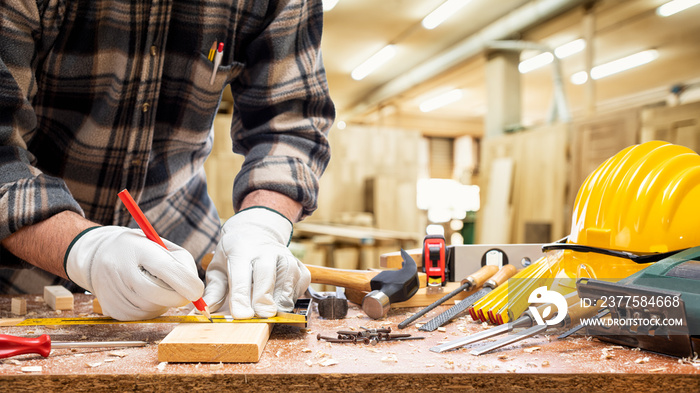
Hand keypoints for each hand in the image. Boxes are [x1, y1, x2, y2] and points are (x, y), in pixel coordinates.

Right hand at [65, 226, 203, 320]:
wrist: (99, 258)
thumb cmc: (140, 250)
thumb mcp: (160, 245)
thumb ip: (181, 263)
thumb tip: (196, 290)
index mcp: (138, 249)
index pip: (166, 269)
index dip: (186, 282)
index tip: (197, 290)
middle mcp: (122, 271)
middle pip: (161, 295)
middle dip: (178, 296)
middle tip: (181, 288)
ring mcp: (115, 293)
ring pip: (155, 308)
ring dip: (164, 301)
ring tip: (153, 284)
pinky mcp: (114, 311)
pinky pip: (145, 316)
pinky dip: (152, 308)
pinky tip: (142, 293)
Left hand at [202, 207, 310, 318]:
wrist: (256, 232)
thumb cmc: (234, 254)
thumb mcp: (218, 267)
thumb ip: (214, 290)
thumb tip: (205, 311)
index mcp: (240, 249)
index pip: (241, 273)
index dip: (241, 296)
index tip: (241, 315)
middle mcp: (264, 250)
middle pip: (267, 271)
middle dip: (265, 295)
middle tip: (262, 315)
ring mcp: (284, 254)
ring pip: (288, 273)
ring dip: (283, 296)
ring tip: (275, 312)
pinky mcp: (298, 263)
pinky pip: (301, 278)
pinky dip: (295, 293)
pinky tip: (284, 303)